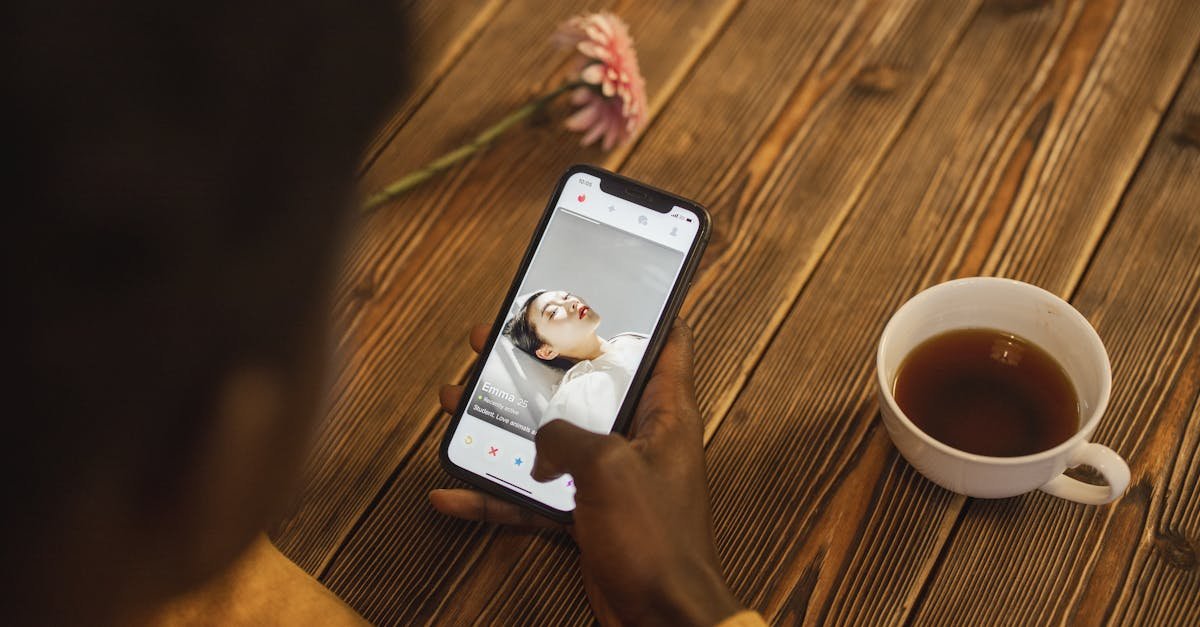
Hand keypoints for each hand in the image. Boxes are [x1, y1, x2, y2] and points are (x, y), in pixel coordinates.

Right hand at [432, 322, 741, 625]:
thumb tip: (542, 443)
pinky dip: (496, 493)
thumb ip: (567, 437)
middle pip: (587, 383)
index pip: (666, 342)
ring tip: (459, 398)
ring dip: (504, 420)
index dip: (647, 308)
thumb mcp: (608, 468)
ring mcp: (610, 477)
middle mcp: (639, 437)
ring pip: (550, 435)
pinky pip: (534, 494)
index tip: (618, 283)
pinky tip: (455, 492)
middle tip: (500, 335)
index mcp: (665, 412)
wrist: (661, 617)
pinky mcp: (587, 514)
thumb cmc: (658, 541)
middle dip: (542, 359)